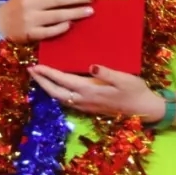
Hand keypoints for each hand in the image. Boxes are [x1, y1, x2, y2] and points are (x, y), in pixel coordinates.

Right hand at [0, 0, 92, 42]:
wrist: (0, 24)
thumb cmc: (21, 5)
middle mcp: (30, 2)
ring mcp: (30, 19)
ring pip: (58, 15)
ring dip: (76, 12)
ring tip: (90, 11)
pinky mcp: (30, 33)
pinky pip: (50, 31)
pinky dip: (62, 27)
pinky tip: (71, 24)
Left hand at [27, 64, 163, 121]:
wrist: (144, 109)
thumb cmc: (136, 91)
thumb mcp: (124, 78)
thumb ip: (106, 72)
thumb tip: (91, 65)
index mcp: (90, 90)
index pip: (63, 81)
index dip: (48, 74)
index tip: (36, 66)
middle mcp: (84, 100)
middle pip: (56, 92)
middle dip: (42, 82)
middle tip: (31, 71)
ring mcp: (86, 106)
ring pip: (60, 99)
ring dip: (48, 88)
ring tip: (40, 78)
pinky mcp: (90, 108)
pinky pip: (68, 101)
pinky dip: (58, 93)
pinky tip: (58, 88)